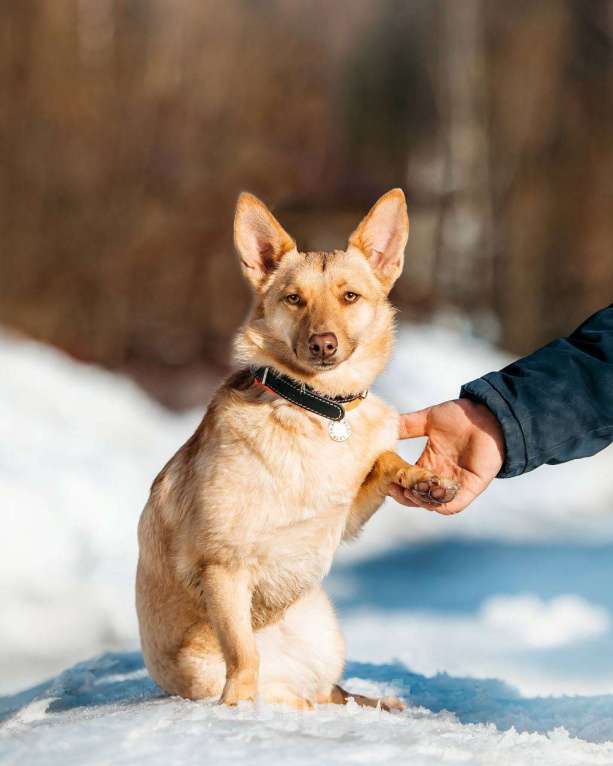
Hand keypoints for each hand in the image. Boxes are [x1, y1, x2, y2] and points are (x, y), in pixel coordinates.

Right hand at [388, 399, 504, 514]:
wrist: (488, 413)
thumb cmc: (461, 415)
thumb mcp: (428, 419)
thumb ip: (407, 425)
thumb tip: (384, 426)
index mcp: (429, 463)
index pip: (408, 481)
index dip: (396, 483)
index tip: (384, 477)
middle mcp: (440, 476)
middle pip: (418, 496)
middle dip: (404, 495)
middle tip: (393, 486)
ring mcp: (455, 483)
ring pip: (434, 504)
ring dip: (420, 501)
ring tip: (410, 490)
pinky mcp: (472, 486)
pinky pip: (455, 504)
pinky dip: (442, 505)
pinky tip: (431, 495)